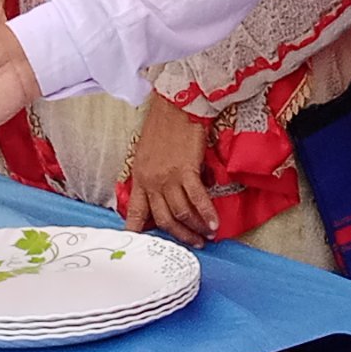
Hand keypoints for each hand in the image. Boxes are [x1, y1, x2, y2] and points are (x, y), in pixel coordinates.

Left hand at [124, 97, 216, 242]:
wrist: (176, 106)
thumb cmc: (163, 126)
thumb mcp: (147, 154)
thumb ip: (152, 176)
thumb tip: (167, 195)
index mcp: (140, 177)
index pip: (137, 211)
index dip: (138, 230)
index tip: (142, 245)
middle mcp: (152, 180)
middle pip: (164, 218)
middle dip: (179, 235)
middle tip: (192, 243)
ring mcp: (168, 176)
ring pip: (181, 212)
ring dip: (195, 227)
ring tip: (205, 235)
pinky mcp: (186, 169)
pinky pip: (197, 198)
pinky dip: (207, 214)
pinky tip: (213, 223)